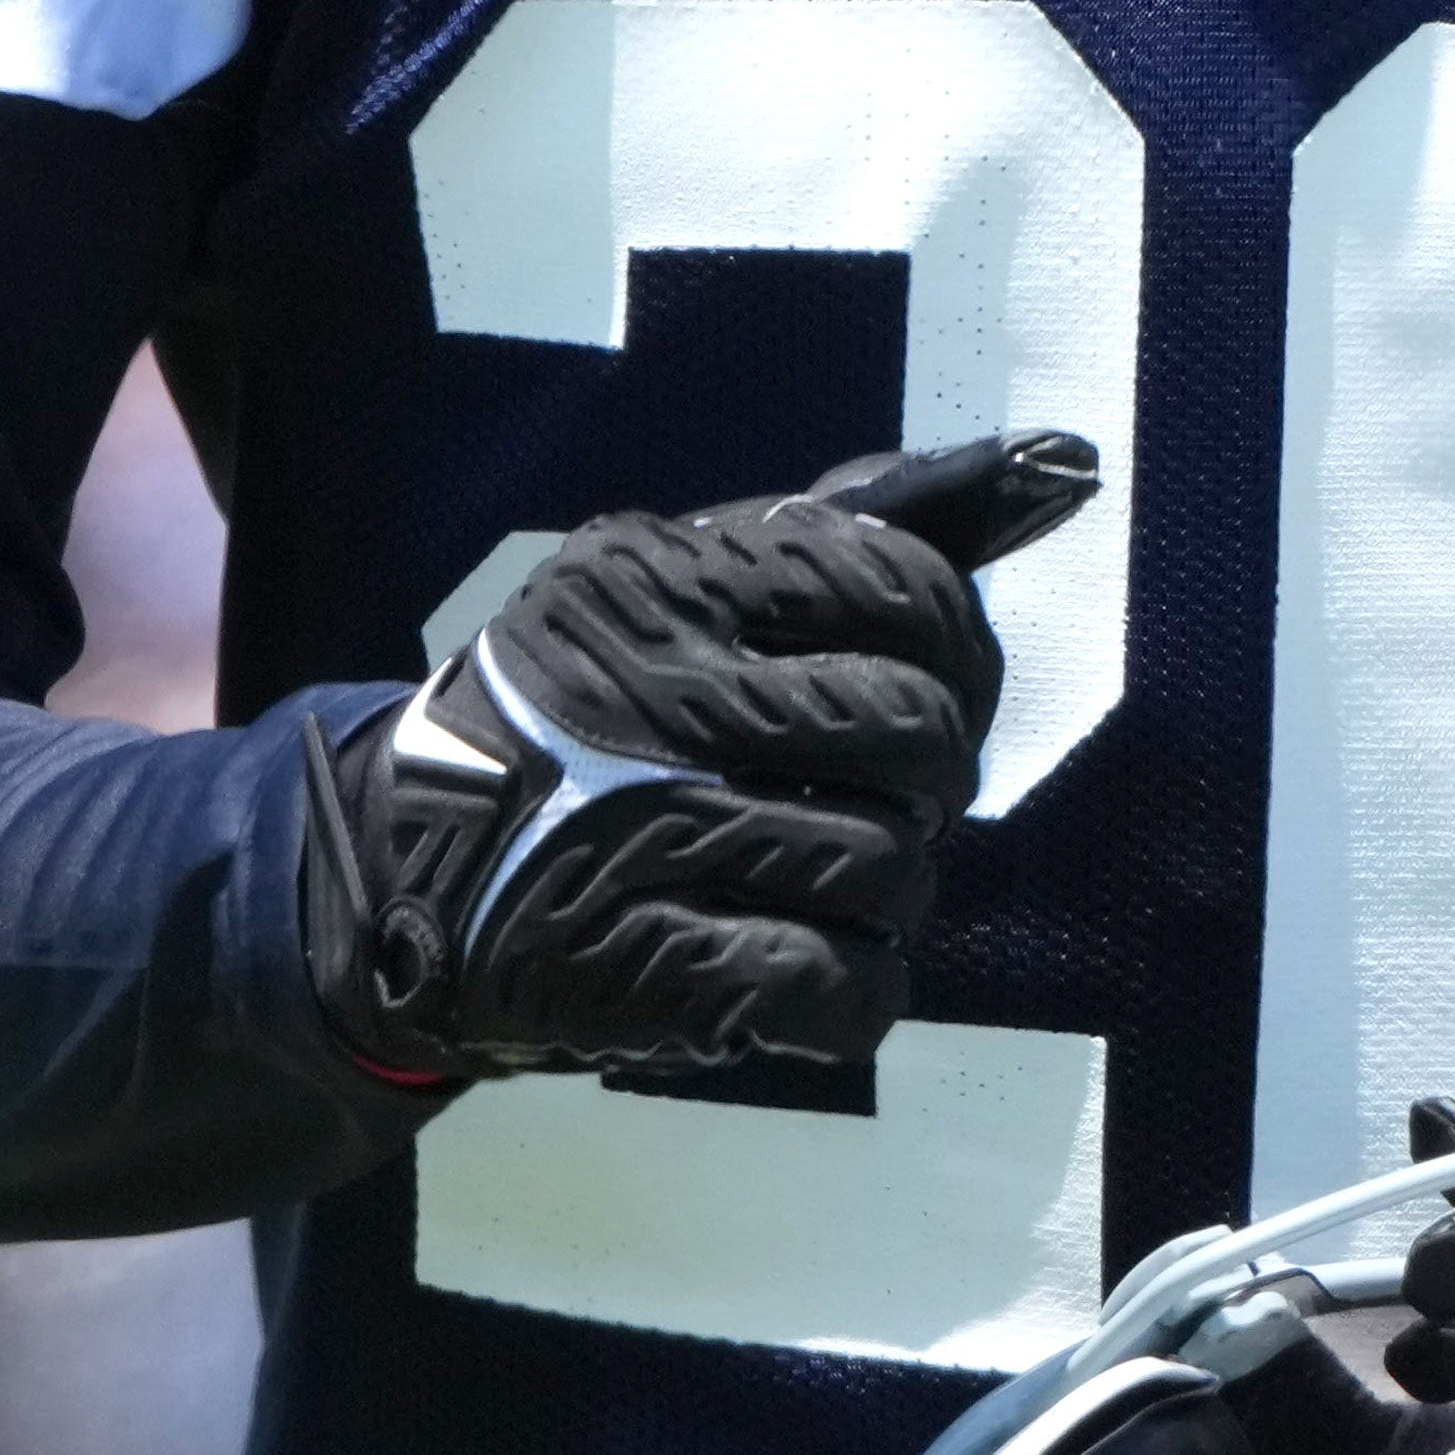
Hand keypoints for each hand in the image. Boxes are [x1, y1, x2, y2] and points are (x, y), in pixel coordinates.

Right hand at [301, 434, 1097, 1087]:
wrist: (395, 875)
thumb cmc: (586, 711)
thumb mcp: (683, 576)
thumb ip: (862, 522)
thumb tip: (1059, 465)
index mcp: (668, 578)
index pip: (905, 585)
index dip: (957, 652)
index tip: (924, 690)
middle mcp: (655, 696)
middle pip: (918, 730)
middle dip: (931, 781)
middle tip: (878, 797)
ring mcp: (645, 836)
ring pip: (893, 865)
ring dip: (891, 894)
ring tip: (826, 884)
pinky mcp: (644, 972)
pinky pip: (843, 985)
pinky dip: (850, 990)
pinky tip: (798, 971)